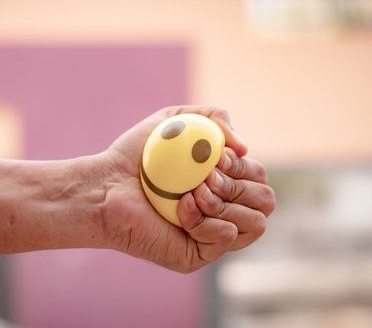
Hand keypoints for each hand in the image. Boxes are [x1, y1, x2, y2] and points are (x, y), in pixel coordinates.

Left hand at [101, 106, 274, 272]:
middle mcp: (223, 212)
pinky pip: (226, 238)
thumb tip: (246, 147)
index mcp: (224, 185)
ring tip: (191, 193)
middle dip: (238, 184)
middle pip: (265, 201)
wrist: (105, 183)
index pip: (260, 179)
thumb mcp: (176, 119)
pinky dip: (208, 220)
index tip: (215, 157)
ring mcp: (211, 237)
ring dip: (224, 201)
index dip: (244, 166)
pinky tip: (181, 210)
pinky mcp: (196, 255)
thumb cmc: (137, 155)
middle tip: (204, 176)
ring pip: (255, 223)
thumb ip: (214, 116)